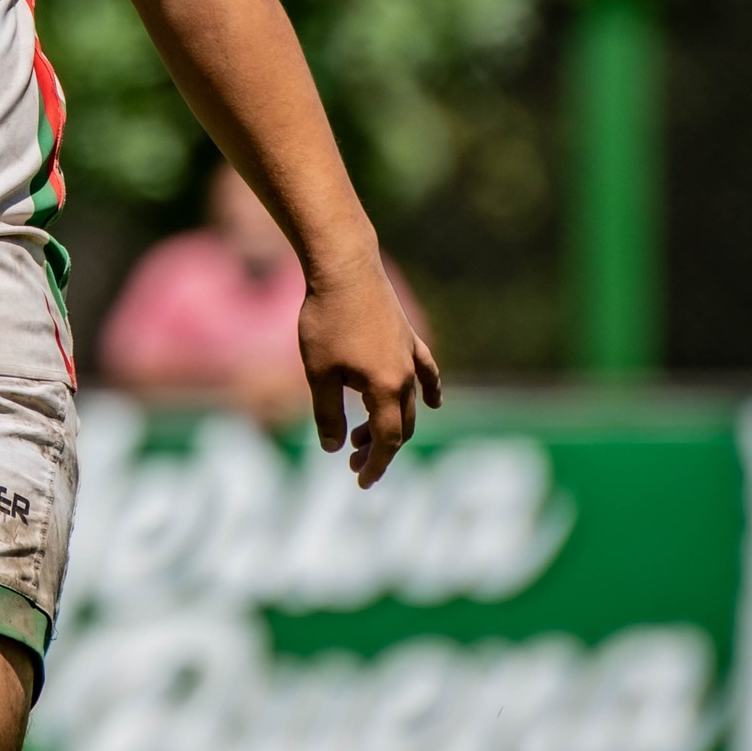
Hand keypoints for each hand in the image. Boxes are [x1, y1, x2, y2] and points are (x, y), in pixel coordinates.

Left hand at [297, 259, 442, 487]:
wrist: (344, 268)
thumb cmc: (326, 320)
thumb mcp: (319, 373)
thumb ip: (328, 414)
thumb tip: (333, 447)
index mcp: (386, 388)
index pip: (388, 440)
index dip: (376, 465)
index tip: (360, 482)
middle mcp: (406, 375)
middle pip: (401, 424)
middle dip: (379, 448)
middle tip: (351, 460)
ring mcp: (409, 353)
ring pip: (410, 401)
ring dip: (394, 423)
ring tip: (365, 436)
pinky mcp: (406, 335)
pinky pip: (425, 370)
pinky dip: (428, 390)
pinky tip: (432, 403)